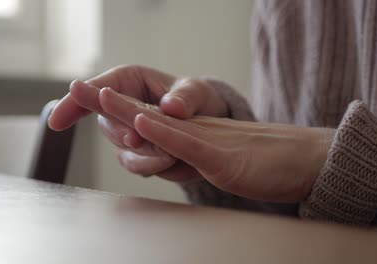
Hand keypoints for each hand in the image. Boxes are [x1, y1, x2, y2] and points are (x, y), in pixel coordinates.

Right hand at [48, 65, 228, 181]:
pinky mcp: (137, 150)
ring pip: (120, 147)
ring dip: (140, 155)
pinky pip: (134, 162)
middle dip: (121, 134)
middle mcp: (123, 105)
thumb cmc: (199, 98)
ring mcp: (127, 130)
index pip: (96, 89)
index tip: (56, 122)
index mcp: (130, 80)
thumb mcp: (197, 93)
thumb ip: (186, 99)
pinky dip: (150, 166)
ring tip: (166, 158)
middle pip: (107, 123)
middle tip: (136, 140)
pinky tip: (169, 164)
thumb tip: (171, 107)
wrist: (211, 122)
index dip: (75, 104)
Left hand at [98, 87, 335, 201]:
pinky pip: (188, 143)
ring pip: (161, 123)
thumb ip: (188, 159)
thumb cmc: (259, 163)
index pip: (144, 116)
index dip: (113, 106)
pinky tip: (145, 120)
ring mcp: (207, 142)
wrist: (300, 160)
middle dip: (106, 100)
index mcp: (189, 133)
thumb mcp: (214, 162)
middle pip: (143, 112)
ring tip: (99, 93)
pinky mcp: (222, 159)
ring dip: (127, 110)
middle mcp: (193, 131)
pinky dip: (164, 132)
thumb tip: (165, 160)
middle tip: (76, 85)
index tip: (87, 94)